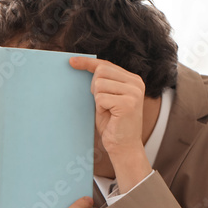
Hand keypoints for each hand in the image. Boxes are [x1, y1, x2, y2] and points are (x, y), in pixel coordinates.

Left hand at [70, 56, 151, 190]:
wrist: (124, 146)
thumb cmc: (113, 124)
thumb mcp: (107, 98)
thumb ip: (102, 83)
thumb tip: (80, 66)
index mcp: (132, 80)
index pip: (106, 64)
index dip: (88, 63)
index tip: (71, 61)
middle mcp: (136, 83)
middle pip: (101, 71)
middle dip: (94, 88)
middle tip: (102, 104)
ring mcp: (134, 92)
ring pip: (99, 85)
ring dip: (98, 100)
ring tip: (108, 111)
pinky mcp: (128, 103)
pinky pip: (101, 98)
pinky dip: (100, 108)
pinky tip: (110, 115)